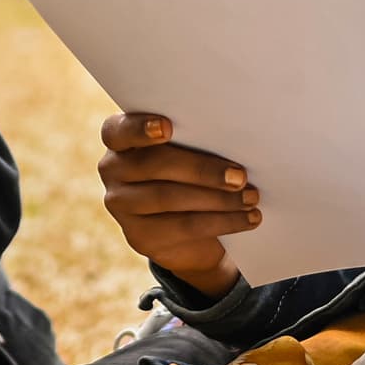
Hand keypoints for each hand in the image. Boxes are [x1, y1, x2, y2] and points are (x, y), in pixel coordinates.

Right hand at [95, 110, 256, 291]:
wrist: (186, 229)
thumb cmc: (191, 171)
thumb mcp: (188, 150)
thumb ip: (194, 139)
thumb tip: (233, 140)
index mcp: (120, 139)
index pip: (118, 130)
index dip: (140, 128)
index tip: (168, 128)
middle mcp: (112, 170)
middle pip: (153, 165)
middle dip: (201, 170)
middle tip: (240, 176)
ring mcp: (122, 206)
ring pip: (169, 198)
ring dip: (218, 199)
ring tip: (251, 197)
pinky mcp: (140, 236)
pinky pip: (183, 227)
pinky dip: (221, 222)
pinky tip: (247, 219)